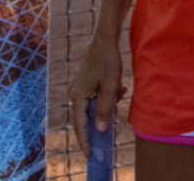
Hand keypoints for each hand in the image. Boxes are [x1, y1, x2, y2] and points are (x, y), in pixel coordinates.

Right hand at [68, 34, 125, 154]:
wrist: (105, 40)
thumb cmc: (108, 61)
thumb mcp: (110, 86)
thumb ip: (105, 108)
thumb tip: (100, 129)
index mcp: (77, 96)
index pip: (80, 125)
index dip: (85, 140)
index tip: (90, 154)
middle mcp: (74, 94)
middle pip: (84, 117)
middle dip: (97, 126)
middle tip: (105, 140)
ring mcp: (77, 88)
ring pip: (91, 106)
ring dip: (106, 105)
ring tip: (119, 92)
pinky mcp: (83, 83)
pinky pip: (93, 97)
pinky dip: (105, 97)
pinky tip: (119, 88)